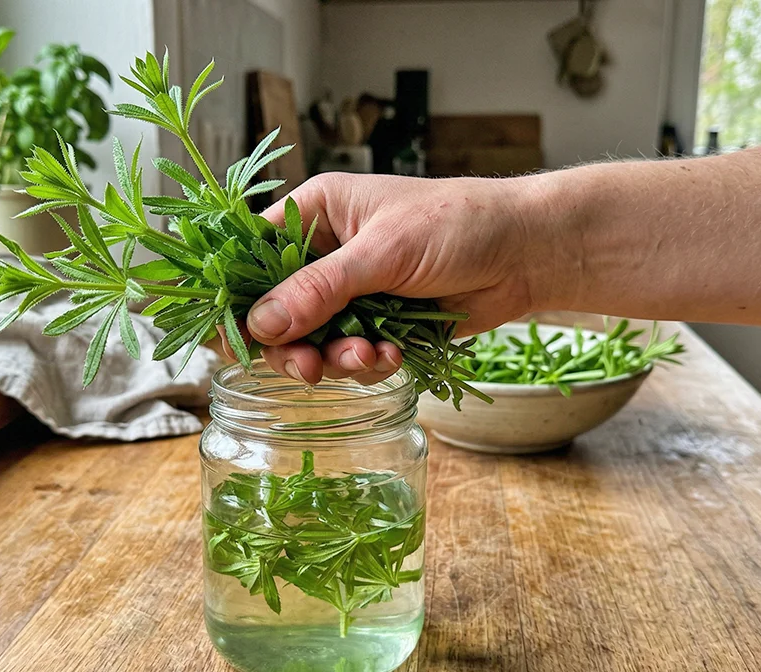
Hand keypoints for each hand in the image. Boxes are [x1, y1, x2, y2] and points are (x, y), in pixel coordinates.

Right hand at [244, 172, 547, 384]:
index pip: (252, 257)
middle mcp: (325, 253)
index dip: (238, 298)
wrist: (525, 253)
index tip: (235, 338)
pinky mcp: (378, 324)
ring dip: (336, 358)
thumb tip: (259, 324)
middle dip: (291, 345)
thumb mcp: (382, 252)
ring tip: (372, 356)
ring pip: (313, 342)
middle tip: (307, 369)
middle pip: (276, 312)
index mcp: (315, 214)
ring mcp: (352, 292)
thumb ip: (319, 289)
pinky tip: (395, 355)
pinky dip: (367, 364)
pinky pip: (350, 356)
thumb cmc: (457, 224)